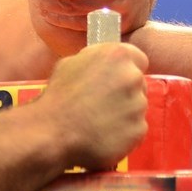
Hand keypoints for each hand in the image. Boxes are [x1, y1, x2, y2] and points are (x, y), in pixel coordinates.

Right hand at [34, 42, 149, 170]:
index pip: (138, 59)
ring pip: (137, 108)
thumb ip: (96, 60)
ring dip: (124, 114)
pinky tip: (104, 135)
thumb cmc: (58, 96)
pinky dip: (123, 134)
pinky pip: (135, 130)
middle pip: (139, 84)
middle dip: (125, 93)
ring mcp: (138, 105)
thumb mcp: (71, 63)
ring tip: (100, 122)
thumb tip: (104, 65)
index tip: (115, 81)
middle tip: (103, 104)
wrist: (52, 132)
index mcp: (118, 55)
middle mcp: (133, 77)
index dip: (126, 70)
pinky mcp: (139, 130)